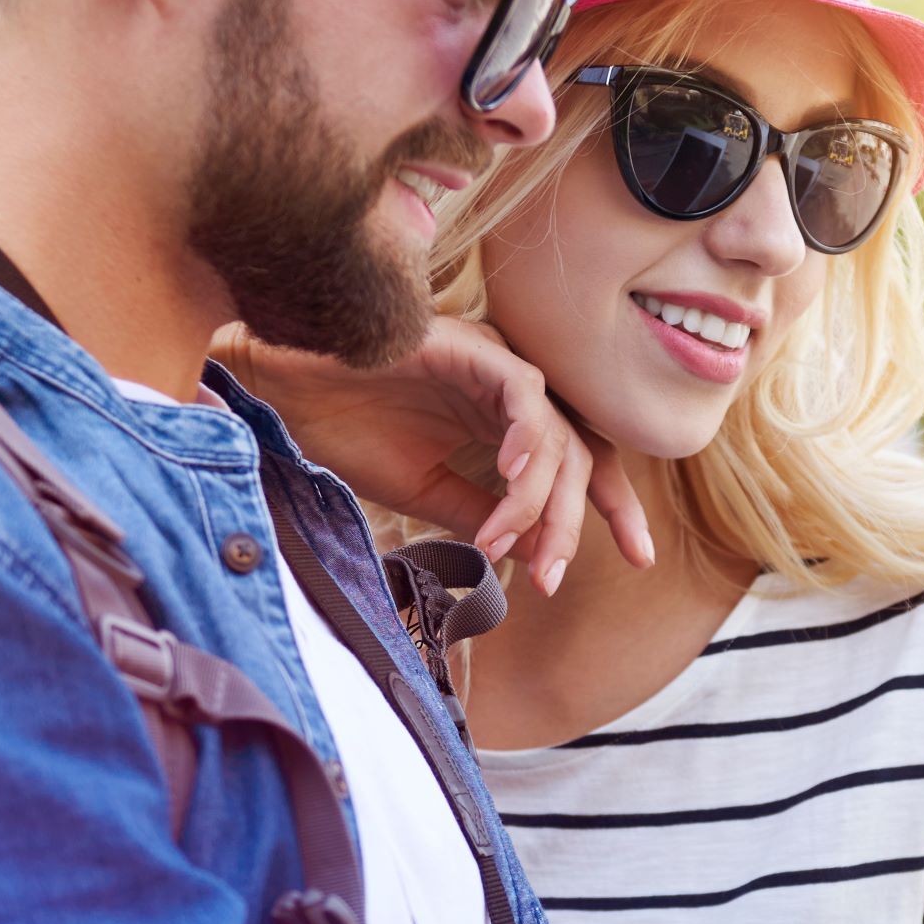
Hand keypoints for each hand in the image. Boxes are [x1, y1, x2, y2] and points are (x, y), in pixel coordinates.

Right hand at [216, 318, 654, 595]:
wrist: (284, 390)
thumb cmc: (343, 428)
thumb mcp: (425, 490)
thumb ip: (481, 513)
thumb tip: (529, 552)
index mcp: (503, 424)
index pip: (580, 464)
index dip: (612, 510)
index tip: (639, 560)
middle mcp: (510, 394)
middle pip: (582, 453)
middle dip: (585, 518)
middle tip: (556, 576)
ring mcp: (495, 367)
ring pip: (554, 433)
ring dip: (537, 497)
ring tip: (505, 542)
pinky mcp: (472, 348)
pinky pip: (524, 393)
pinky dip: (526, 437)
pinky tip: (511, 475)